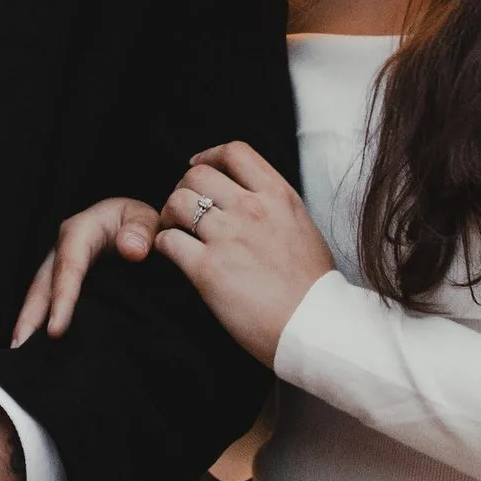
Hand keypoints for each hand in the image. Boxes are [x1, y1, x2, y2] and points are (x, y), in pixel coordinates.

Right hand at [12, 197, 161, 344]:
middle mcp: (62, 250)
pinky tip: (36, 347)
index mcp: (80, 232)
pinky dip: (41, 323)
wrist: (133, 226)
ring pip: (41, 296)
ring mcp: (59, 268)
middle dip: (31, 315)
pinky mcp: (62, 283)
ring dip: (30, 322)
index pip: (69, 266)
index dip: (63, 297)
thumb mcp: (144, 217)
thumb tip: (132, 249)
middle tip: (20, 347)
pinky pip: (49, 303)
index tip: (56, 329)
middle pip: (44, 284)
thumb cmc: (138, 223)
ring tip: (20, 351)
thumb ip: (142, 229)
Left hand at [156, 143, 334, 367]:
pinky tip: (172, 255)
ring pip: (177, 203)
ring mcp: (228, 237)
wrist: (316, 327)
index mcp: (278, 196)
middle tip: (183, 209)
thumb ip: (276, 209)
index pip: (234, 152)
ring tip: (174, 231)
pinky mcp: (208, 269)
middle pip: (197, 175)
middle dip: (183, 187)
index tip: (198, 167)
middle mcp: (252, 209)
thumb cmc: (314, 288)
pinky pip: (169, 241)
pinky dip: (164, 244)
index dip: (208, 156)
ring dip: (169, 215)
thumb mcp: (304, 229)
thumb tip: (255, 202)